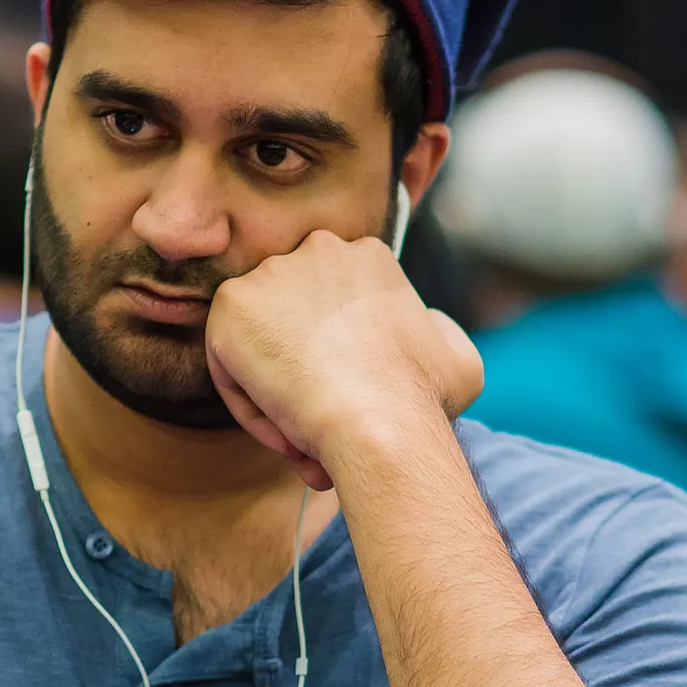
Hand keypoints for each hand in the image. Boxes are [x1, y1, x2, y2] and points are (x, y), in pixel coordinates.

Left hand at [204, 231, 483, 488]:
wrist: (378, 421)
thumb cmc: (422, 399)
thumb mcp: (458, 358)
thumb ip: (437, 331)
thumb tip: (425, 323)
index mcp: (368, 254)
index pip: (333, 302)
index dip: (337, 356)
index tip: (346, 395)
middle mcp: (319, 248)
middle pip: (293, 317)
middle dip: (301, 367)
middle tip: (319, 420)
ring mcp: (271, 272)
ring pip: (260, 343)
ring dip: (276, 392)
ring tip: (305, 437)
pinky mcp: (231, 303)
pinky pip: (228, 362)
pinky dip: (249, 404)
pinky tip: (284, 432)